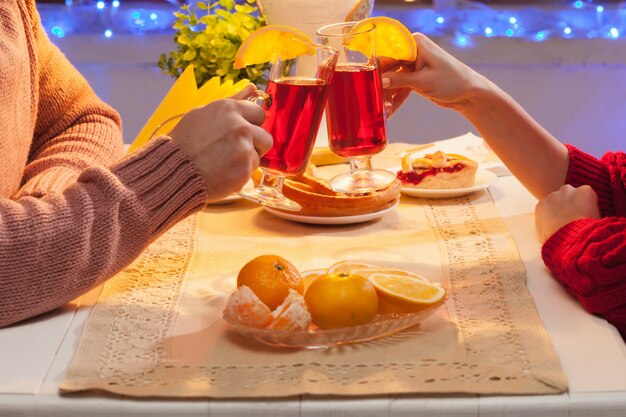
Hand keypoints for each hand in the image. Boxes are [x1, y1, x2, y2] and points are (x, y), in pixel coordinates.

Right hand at [168, 84, 272, 201]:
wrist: (172, 170)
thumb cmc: (184, 142)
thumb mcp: (203, 113)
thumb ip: (233, 101)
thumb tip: (252, 87)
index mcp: (229, 108)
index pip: (259, 114)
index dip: (251, 125)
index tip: (239, 134)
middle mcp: (240, 126)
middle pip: (265, 138)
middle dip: (254, 145)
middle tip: (234, 152)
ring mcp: (243, 148)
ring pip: (258, 156)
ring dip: (246, 161)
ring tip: (223, 163)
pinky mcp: (244, 169)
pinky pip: (251, 172)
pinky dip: (240, 175)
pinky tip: (223, 173)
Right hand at [380, 33, 490, 112]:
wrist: (469, 94)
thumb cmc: (452, 82)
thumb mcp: (424, 82)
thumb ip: (400, 80)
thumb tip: (380, 81)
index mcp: (416, 44)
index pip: (389, 52)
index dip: (377, 67)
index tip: (367, 81)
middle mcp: (413, 51)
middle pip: (389, 66)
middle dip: (381, 83)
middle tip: (371, 99)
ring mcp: (414, 64)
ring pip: (393, 78)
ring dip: (387, 94)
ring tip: (379, 108)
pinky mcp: (416, 77)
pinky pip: (401, 86)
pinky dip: (396, 97)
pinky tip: (389, 111)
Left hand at [535, 185, 600, 241]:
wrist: (570, 241)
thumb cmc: (588, 233)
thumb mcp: (599, 219)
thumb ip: (592, 211)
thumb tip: (590, 214)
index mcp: (586, 191)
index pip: (584, 194)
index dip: (583, 205)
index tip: (582, 214)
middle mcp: (568, 190)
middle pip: (568, 194)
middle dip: (568, 203)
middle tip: (569, 218)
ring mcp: (552, 196)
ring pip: (554, 200)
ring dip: (556, 208)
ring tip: (559, 224)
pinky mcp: (540, 205)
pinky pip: (543, 208)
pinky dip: (545, 215)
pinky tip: (550, 226)